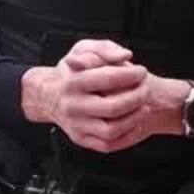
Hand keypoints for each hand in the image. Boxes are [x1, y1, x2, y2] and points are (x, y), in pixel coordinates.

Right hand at [21, 39, 142, 146]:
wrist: (48, 96)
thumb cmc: (73, 72)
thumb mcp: (83, 50)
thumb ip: (105, 49)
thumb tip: (125, 55)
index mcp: (73, 82)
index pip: (108, 78)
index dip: (131, 75)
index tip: (141, 72)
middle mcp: (72, 106)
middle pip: (112, 107)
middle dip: (136, 98)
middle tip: (146, 89)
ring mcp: (76, 125)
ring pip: (111, 130)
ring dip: (134, 119)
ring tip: (144, 107)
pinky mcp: (81, 139)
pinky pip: (108, 144)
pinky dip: (127, 136)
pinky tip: (136, 122)